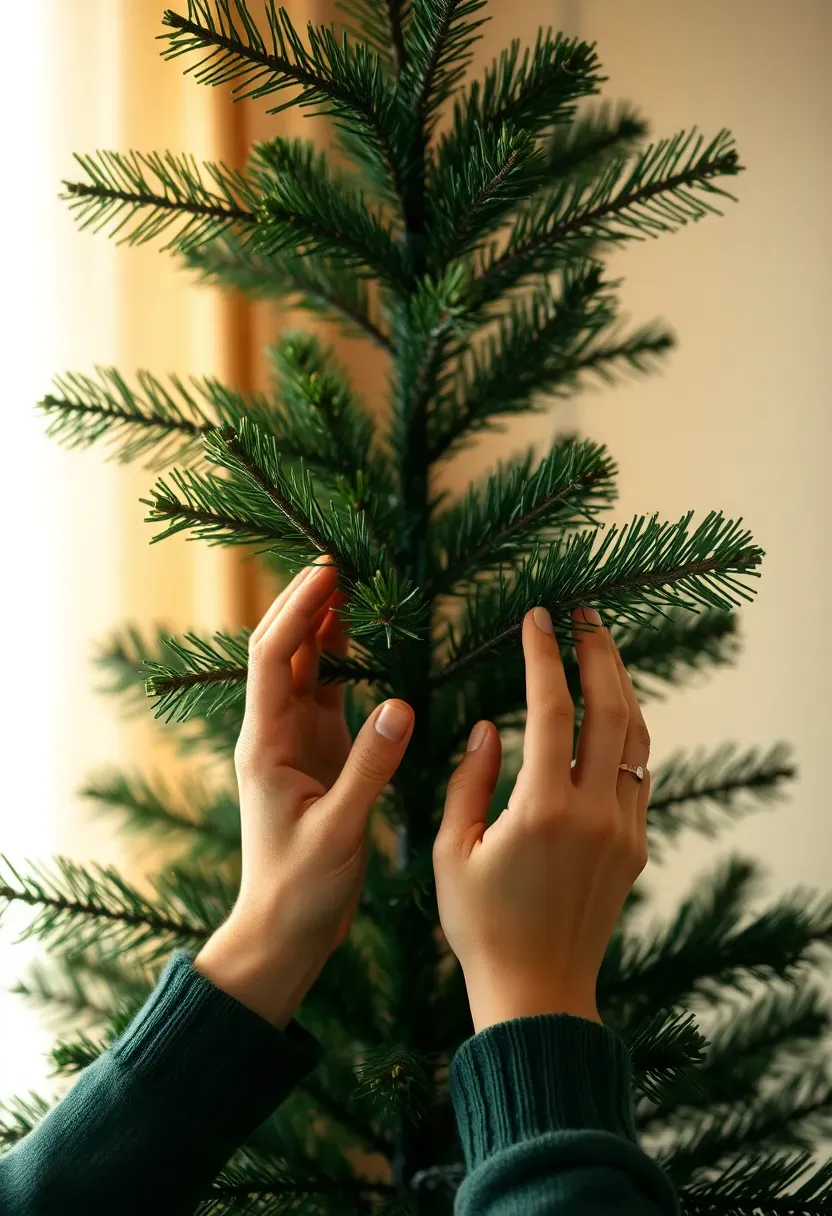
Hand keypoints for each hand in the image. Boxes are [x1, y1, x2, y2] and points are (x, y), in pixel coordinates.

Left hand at [195, 559, 414, 1027]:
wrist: (284, 932)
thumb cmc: (300, 889)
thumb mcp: (339, 831)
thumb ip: (370, 769)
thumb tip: (402, 705)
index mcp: (265, 745)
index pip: (273, 658)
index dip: (298, 609)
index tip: (329, 571)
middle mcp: (274, 733)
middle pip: (282, 649)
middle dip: (305, 602)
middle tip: (339, 560)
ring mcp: (297, 742)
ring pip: (305, 667)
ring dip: (322, 625)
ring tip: (350, 582)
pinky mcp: (320, 755)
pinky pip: (328, 694)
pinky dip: (341, 661)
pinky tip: (361, 637)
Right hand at [432, 605, 650, 1034]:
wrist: (537, 992)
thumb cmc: (480, 925)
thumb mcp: (451, 851)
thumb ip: (468, 781)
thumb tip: (489, 727)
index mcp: (542, 809)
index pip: (551, 708)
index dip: (545, 655)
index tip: (538, 617)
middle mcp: (593, 812)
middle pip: (611, 709)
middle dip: (599, 652)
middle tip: (584, 613)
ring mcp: (622, 829)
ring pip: (637, 738)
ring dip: (622, 686)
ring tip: (602, 649)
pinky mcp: (635, 847)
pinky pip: (641, 773)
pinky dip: (628, 732)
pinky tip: (612, 713)